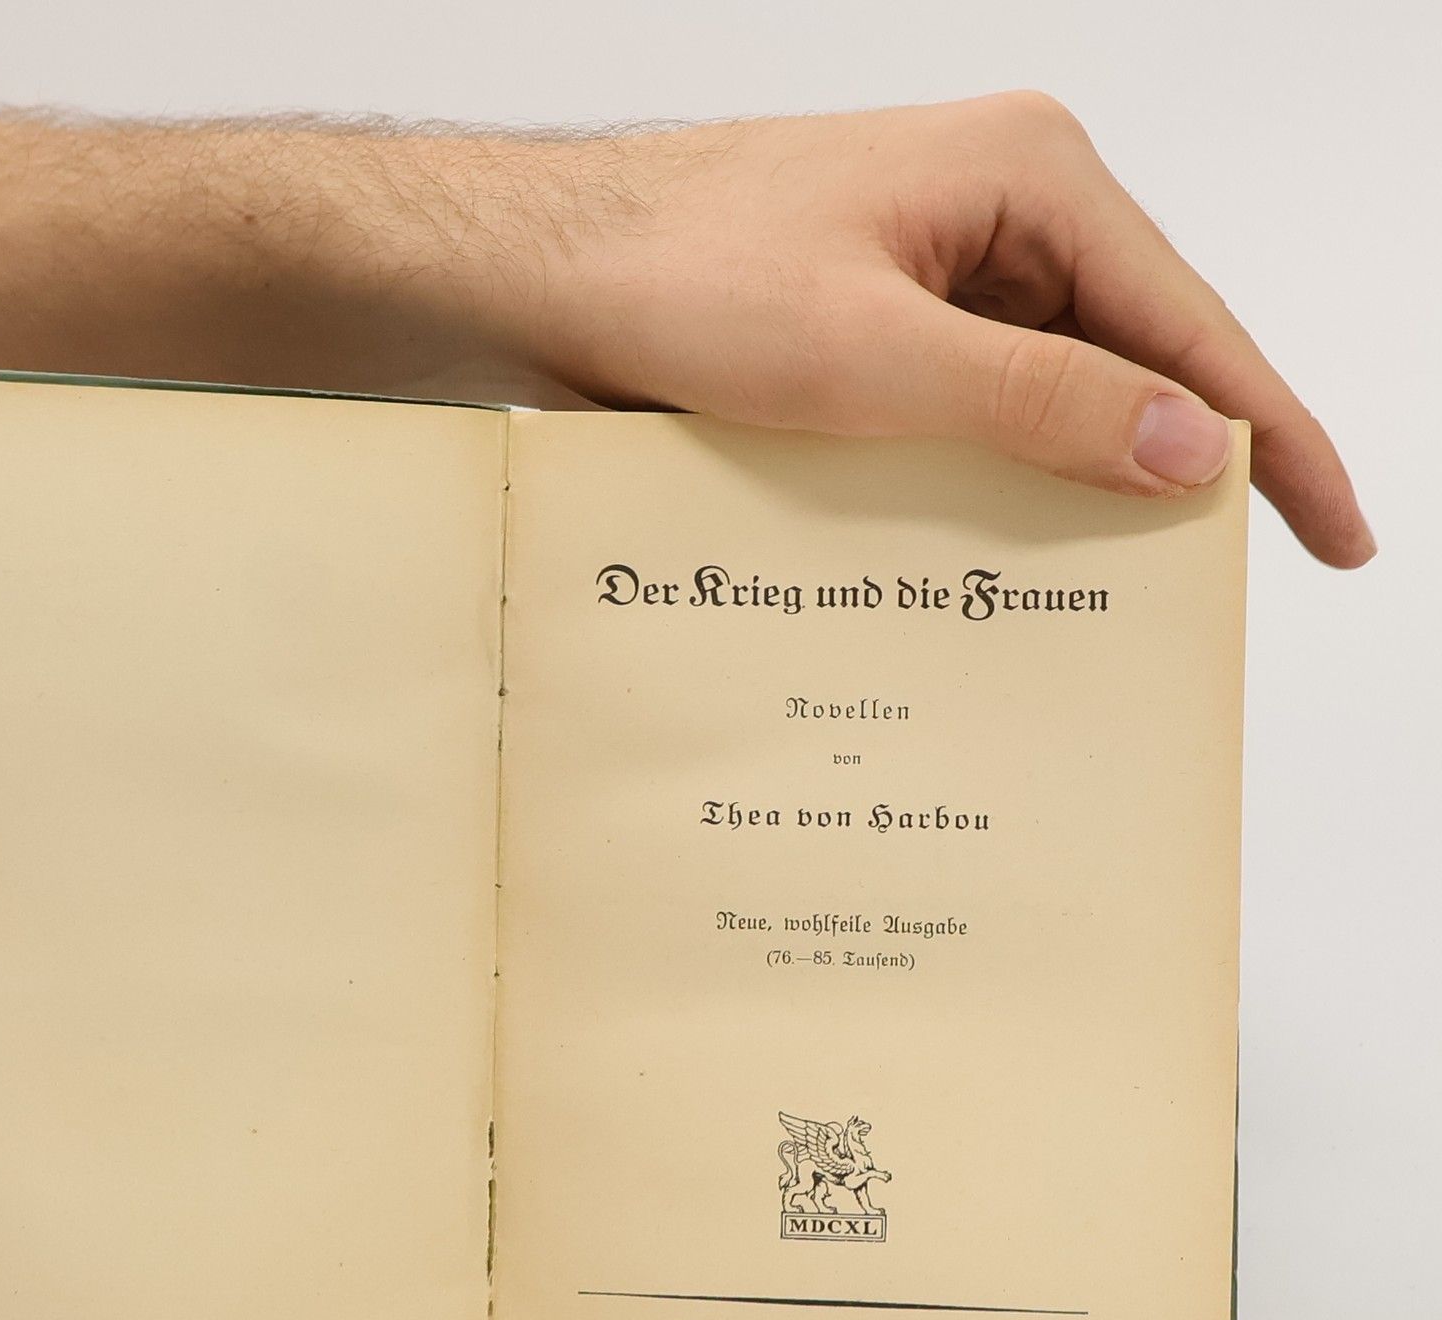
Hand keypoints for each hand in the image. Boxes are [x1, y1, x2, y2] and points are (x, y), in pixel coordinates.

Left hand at [406, 95, 1369, 565]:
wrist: (541, 270)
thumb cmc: (680, 278)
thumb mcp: (871, 356)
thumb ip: (1037, 402)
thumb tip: (1192, 447)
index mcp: (1029, 177)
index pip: (1190, 322)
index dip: (1272, 432)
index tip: (1331, 529)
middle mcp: (997, 207)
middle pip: (1131, 354)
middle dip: (1173, 465)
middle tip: (1206, 588)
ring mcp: (933, 261)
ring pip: (1049, 386)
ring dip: (1071, 479)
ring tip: (1109, 587)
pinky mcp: (875, 313)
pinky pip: (971, 398)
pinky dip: (991, 469)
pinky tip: (996, 542)